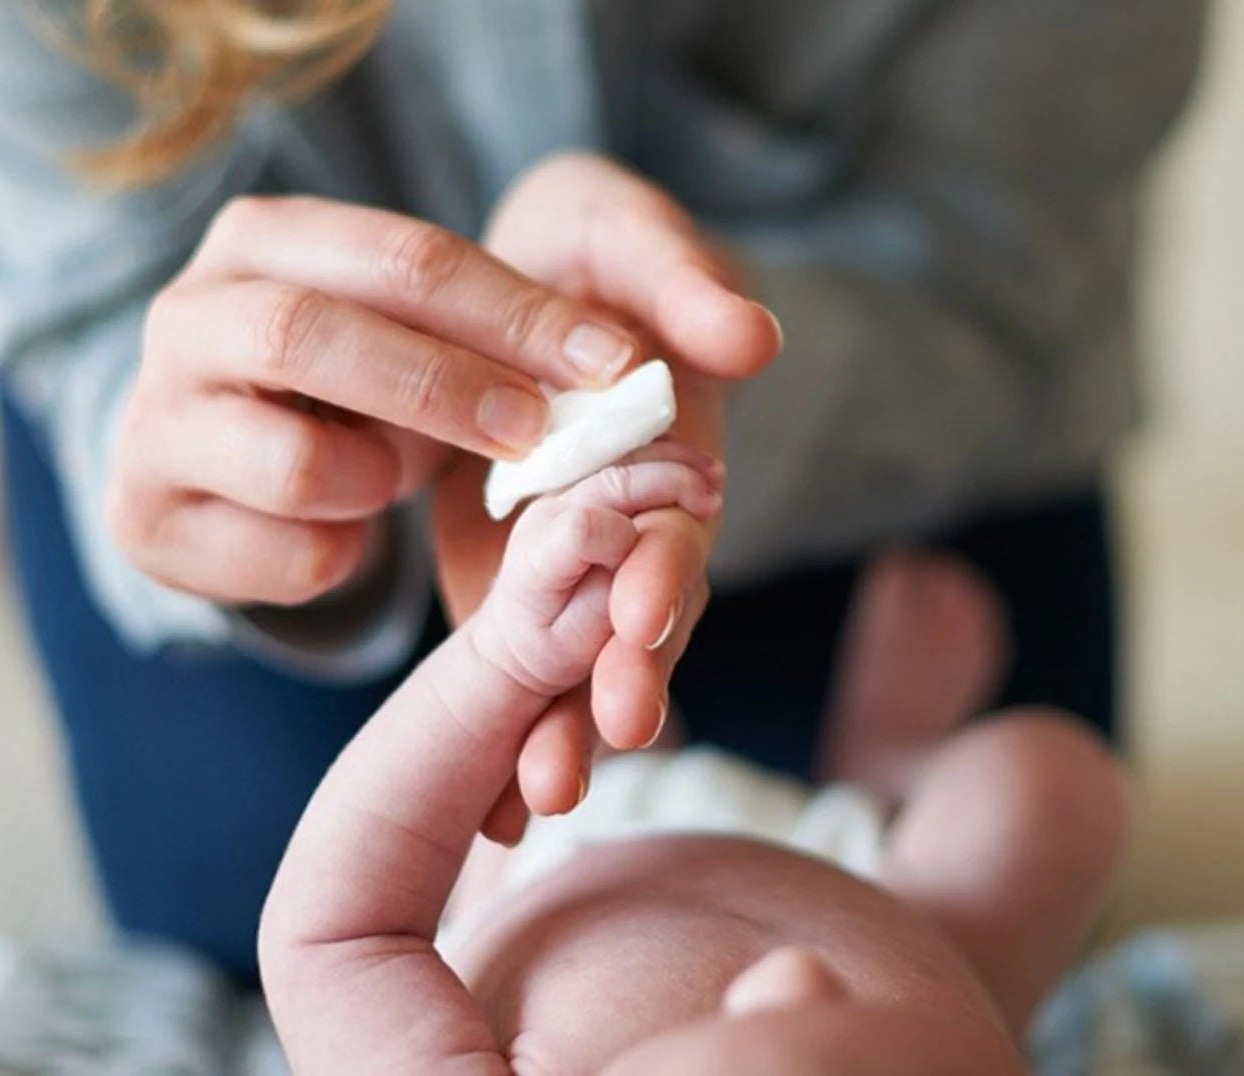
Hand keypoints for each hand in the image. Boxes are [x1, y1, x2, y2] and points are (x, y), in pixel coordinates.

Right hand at [107, 194, 662, 604]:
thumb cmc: (389, 372)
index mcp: (270, 237)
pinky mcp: (148, 524)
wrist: (246, 462)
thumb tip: (750, 344)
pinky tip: (350, 538)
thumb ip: (621, 306)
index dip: (518, 315)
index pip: (406, 259)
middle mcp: (189, 315)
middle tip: (539, 441)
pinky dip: (345, 560)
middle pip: (314, 337)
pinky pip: (286, 561)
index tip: (616, 367)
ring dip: (386, 484)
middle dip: (447, 394)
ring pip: (293, 462)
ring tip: (403, 484)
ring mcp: (156, 422)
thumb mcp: (484, 320)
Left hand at [433, 153, 779, 840]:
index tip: (638, 618)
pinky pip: (517, 671)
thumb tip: (753, 338)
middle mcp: (636, 535)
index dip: (664, 573)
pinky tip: (490, 812)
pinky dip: (510, 736)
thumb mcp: (627, 237)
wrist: (514, 284)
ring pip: (582, 667)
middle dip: (624, 681)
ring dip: (566, 731)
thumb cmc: (587, 252)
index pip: (678, 528)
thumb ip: (684, 281)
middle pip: (641, 624)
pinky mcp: (516, 594)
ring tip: (540, 799)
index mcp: (672, 459)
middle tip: (598, 745)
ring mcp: (577, 575)